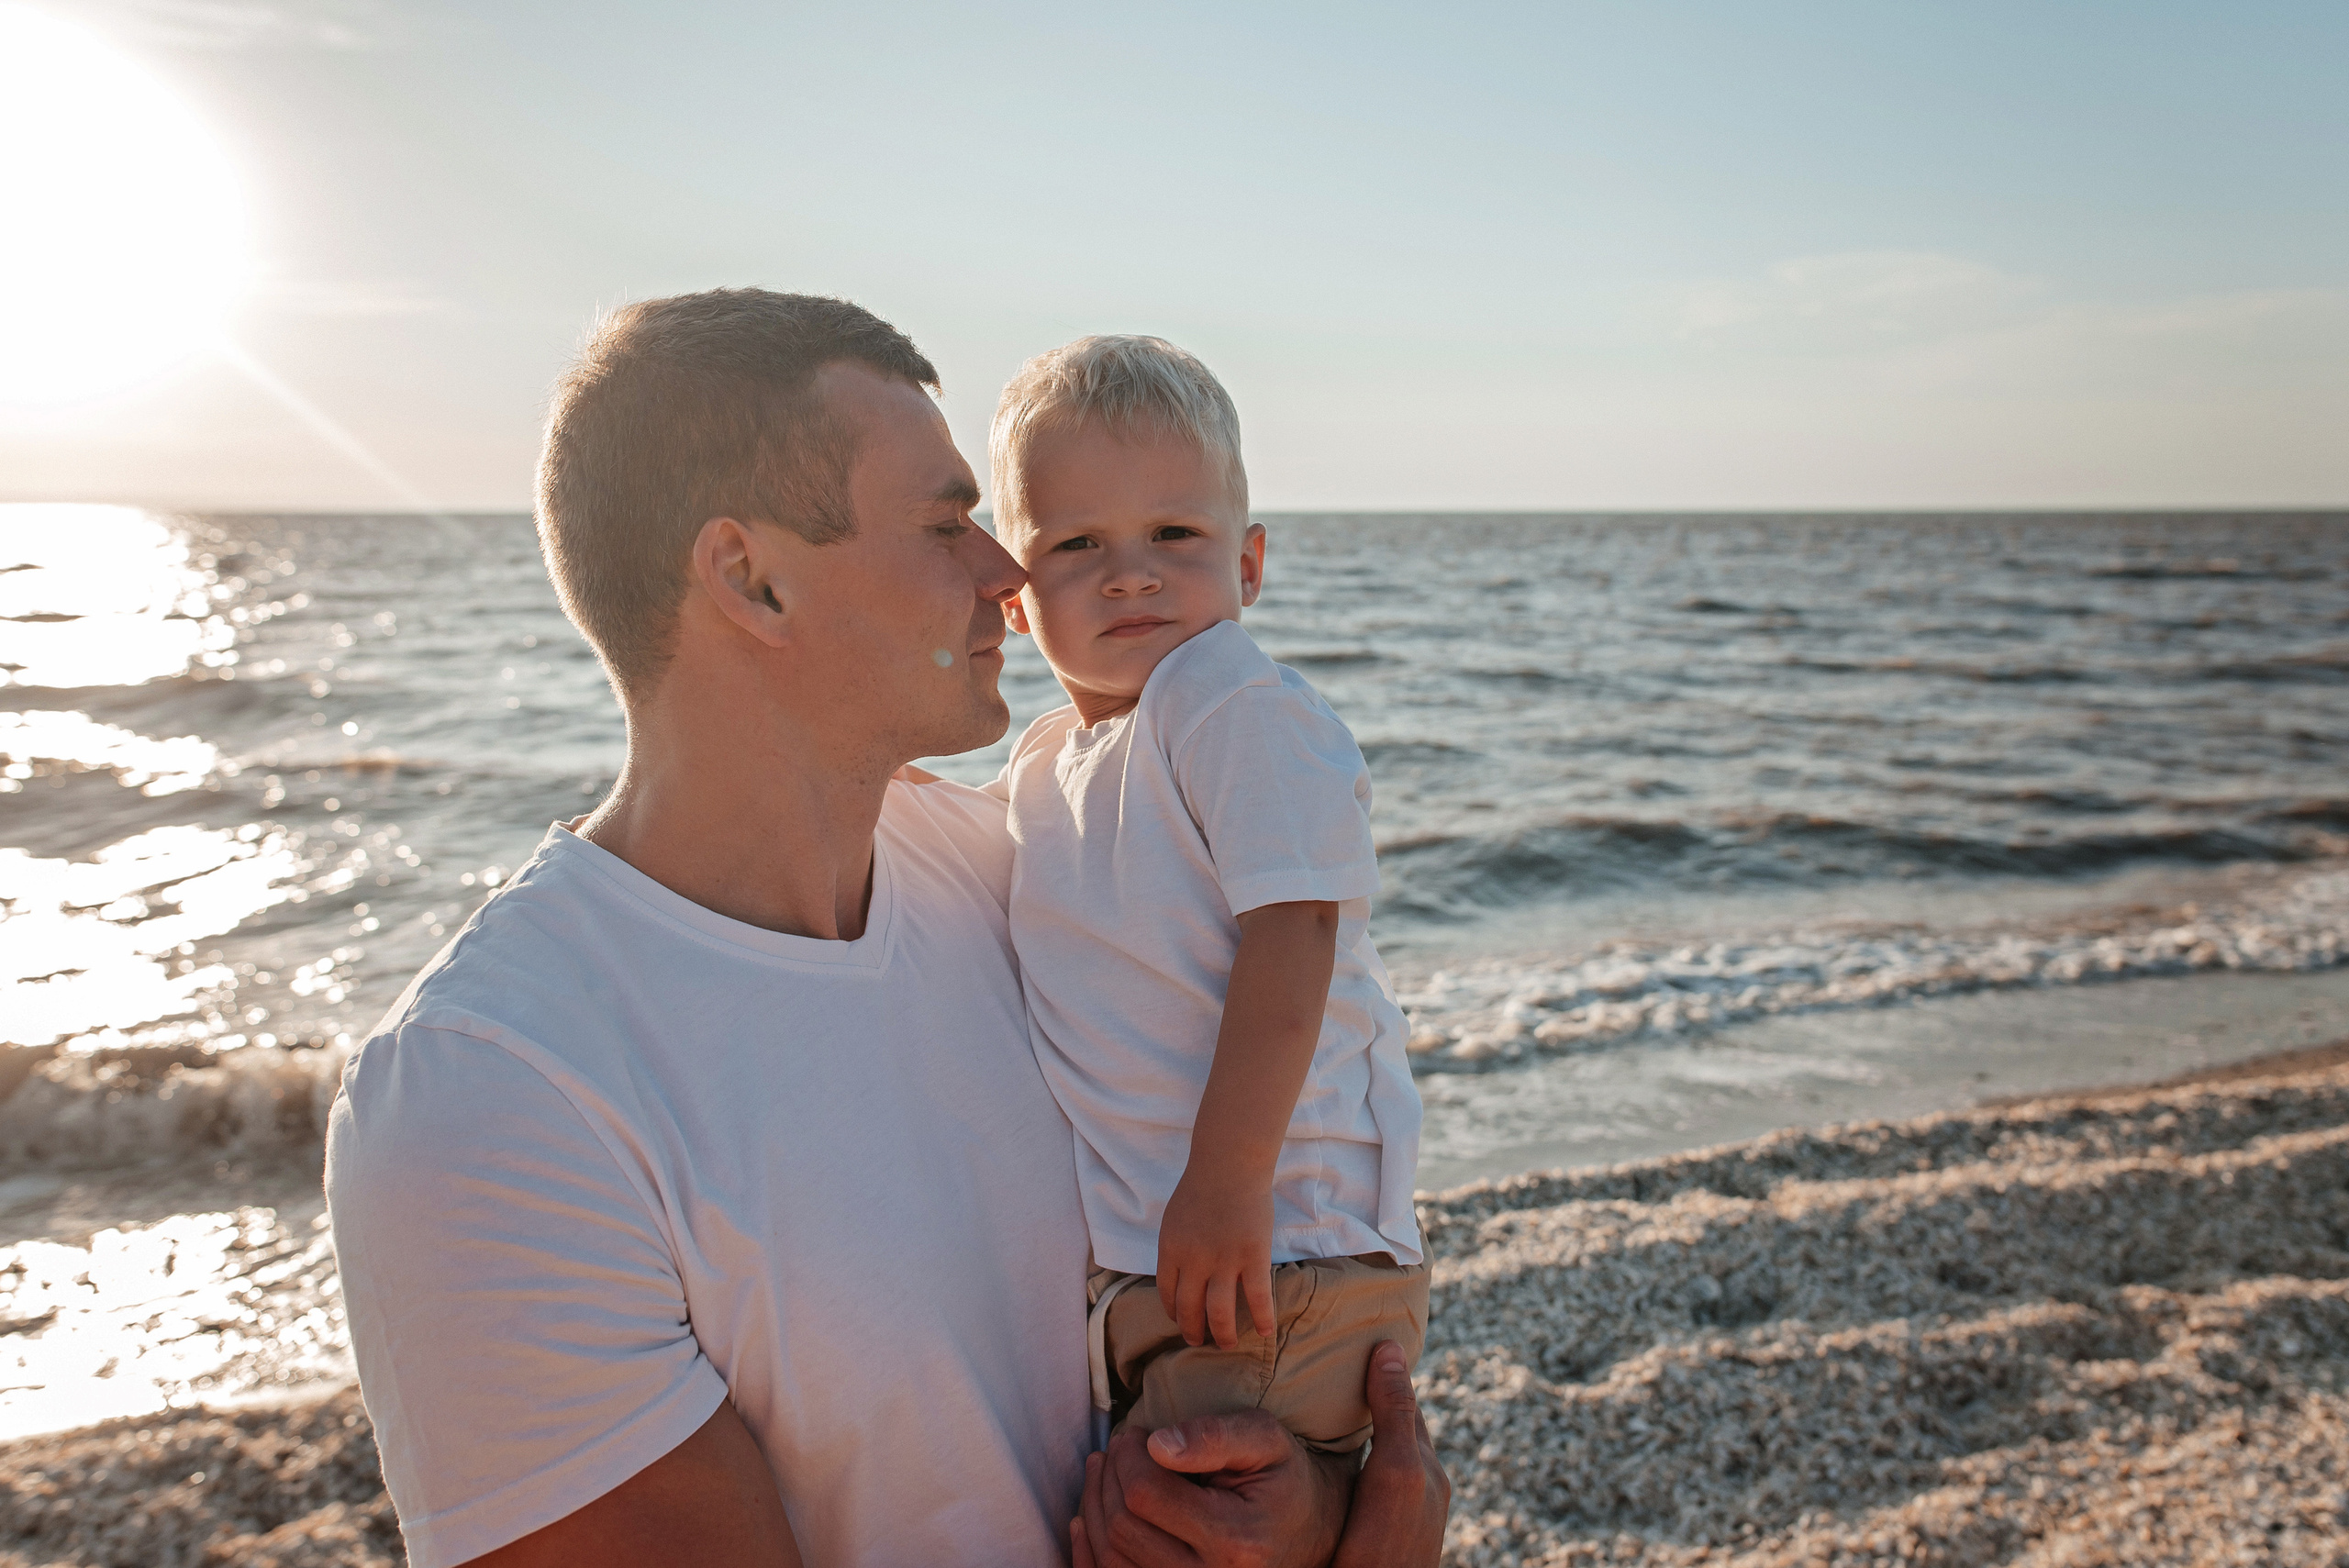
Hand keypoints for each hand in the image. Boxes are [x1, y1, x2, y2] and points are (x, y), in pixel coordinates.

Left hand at [1068, 1340, 1448, 1567]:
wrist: (1313, 1530)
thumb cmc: (1284, 1477)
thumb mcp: (1264, 1439)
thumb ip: (1214, 1435)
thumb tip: (1157, 1444)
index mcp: (1235, 1538)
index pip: (1145, 1495)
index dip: (1127, 1455)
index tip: (1135, 1433)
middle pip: (1123, 1528)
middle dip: (1109, 1477)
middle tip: (1118, 1448)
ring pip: (1110, 1559)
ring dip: (1093, 1508)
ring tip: (1104, 1472)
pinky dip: (1089, 1550)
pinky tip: (1087, 1518)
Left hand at [1157, 1169, 1274, 1349]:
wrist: (1229, 1164)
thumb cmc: (1201, 1186)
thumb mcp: (1173, 1218)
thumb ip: (1176, 1248)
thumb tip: (1178, 1274)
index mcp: (1170, 1250)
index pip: (1167, 1294)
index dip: (1174, 1313)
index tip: (1181, 1320)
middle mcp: (1193, 1261)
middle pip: (1190, 1309)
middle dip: (1193, 1331)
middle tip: (1199, 1342)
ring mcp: (1224, 1260)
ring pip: (1220, 1312)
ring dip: (1222, 1334)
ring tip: (1226, 1344)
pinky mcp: (1252, 1256)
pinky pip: (1257, 1297)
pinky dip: (1262, 1318)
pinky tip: (1264, 1332)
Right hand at [1334, 1341, 1448, 1566]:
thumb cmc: (1388, 1541)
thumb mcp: (1397, 1470)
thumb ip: (1394, 1412)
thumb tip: (1389, 1348)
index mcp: (1424, 1465)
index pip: (1403, 1402)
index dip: (1380, 1372)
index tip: (1354, 1341)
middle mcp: (1416, 1485)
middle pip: (1389, 1426)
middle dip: (1366, 1397)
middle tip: (1326, 1366)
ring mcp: (1395, 1510)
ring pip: (1372, 1453)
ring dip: (1349, 1430)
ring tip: (1313, 1406)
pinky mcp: (1371, 1528)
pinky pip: (1358, 1478)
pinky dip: (1342, 1459)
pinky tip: (1314, 1460)